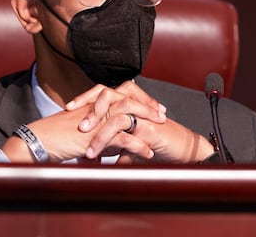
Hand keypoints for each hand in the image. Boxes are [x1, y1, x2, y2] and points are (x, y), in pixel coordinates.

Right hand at [1, 104, 153, 162]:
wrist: (39, 141)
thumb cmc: (55, 137)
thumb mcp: (79, 131)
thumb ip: (95, 132)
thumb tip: (109, 144)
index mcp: (93, 103)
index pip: (120, 94)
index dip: (137, 99)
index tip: (151, 107)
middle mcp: (96, 107)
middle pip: (128, 98)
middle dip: (147, 105)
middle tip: (162, 113)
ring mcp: (96, 119)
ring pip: (128, 114)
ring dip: (147, 122)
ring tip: (161, 130)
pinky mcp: (95, 135)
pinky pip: (122, 138)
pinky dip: (138, 145)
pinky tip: (148, 153)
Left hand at [66, 81, 214, 163]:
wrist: (186, 150)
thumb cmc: (163, 146)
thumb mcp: (136, 148)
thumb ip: (122, 150)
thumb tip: (110, 162)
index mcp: (128, 106)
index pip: (103, 94)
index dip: (86, 98)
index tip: (68, 108)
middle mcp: (134, 106)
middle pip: (107, 94)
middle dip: (89, 106)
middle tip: (75, 121)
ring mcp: (142, 115)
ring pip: (115, 113)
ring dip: (100, 132)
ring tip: (88, 149)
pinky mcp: (149, 129)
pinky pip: (128, 131)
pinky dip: (115, 143)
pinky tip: (107, 157)